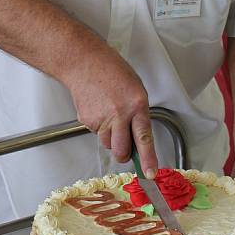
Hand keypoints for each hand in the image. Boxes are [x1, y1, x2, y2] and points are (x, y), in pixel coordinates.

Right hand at [63, 43, 157, 178]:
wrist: (84, 62)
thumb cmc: (111, 70)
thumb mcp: (135, 88)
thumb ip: (138, 113)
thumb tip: (138, 137)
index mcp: (136, 103)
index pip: (144, 137)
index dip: (148, 159)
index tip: (150, 173)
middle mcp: (120, 113)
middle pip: (121, 150)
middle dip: (123, 154)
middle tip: (124, 148)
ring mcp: (101, 118)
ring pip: (107, 144)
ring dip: (110, 137)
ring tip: (108, 115)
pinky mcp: (87, 120)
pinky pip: (95, 133)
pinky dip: (98, 126)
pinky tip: (98, 109)